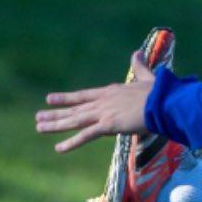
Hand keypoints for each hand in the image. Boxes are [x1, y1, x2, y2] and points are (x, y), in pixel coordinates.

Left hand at [35, 51, 157, 153]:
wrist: (163, 102)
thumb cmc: (158, 92)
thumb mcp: (147, 78)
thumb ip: (139, 67)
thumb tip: (137, 52)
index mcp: (110, 91)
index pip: (83, 96)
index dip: (66, 98)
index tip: (50, 99)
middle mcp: (103, 102)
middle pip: (75, 109)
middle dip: (55, 113)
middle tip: (38, 117)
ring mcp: (104, 113)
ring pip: (75, 120)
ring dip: (56, 124)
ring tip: (39, 127)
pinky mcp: (108, 125)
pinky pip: (86, 136)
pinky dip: (72, 143)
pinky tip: (58, 148)